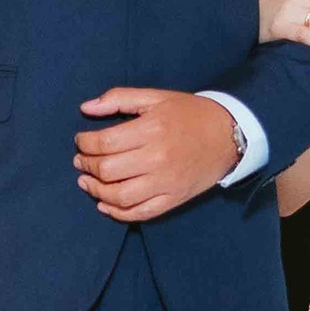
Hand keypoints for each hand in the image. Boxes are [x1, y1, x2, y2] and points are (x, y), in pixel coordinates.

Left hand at [75, 88, 239, 222]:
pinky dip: (118, 213)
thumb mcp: (156, 97)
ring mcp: (166, 182)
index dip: (85, 143)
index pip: (105, 143)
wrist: (229, 135)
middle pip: (108, 170)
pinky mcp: (173, 199)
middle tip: (80, 161)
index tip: (80, 141)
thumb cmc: (189, 113)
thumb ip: (120, 98)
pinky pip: (140, 213)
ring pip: (119, 196)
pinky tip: (104, 205)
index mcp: (152, 129)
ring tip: (86, 182)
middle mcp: (157, 158)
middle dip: (86, 165)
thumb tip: (86, 108)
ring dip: (96, 191)